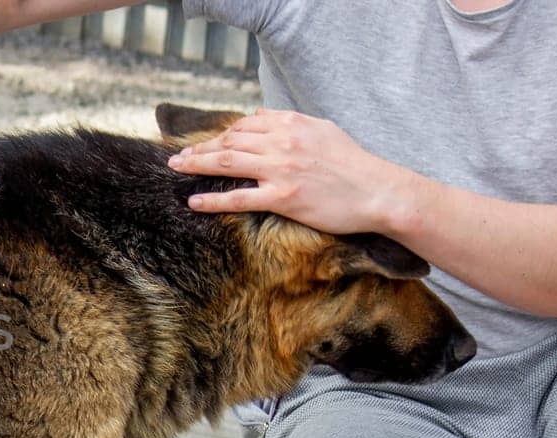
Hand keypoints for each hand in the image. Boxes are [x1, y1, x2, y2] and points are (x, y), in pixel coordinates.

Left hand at [166, 109, 420, 235]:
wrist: (379, 191)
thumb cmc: (352, 164)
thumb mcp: (322, 129)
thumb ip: (289, 121)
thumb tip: (261, 116)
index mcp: (291, 124)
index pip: (243, 126)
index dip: (219, 135)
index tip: (204, 144)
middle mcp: (283, 142)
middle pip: (229, 141)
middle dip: (200, 148)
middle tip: (178, 157)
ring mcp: (281, 169)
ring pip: (227, 162)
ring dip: (197, 164)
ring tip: (177, 168)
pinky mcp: (284, 197)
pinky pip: (239, 198)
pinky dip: (212, 200)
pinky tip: (194, 202)